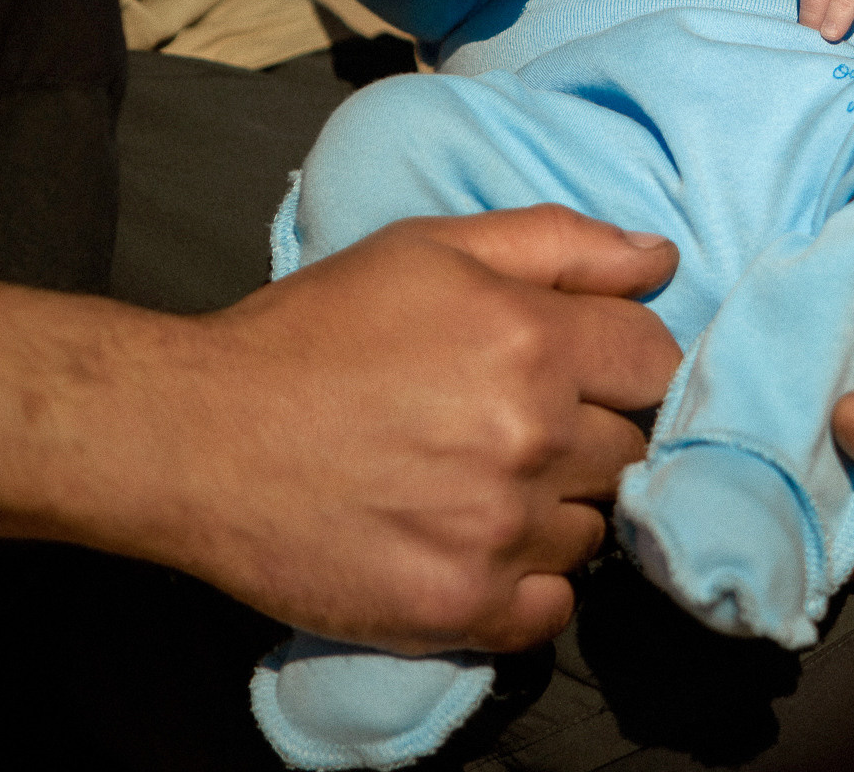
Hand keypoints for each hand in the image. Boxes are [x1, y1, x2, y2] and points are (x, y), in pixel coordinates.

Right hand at [143, 206, 681, 652]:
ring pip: (593, 529)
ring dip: (556, 511)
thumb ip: (559, 244)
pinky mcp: (459, 605)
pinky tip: (474, 547)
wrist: (194, 436)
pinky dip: (528, 585)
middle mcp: (530, 437)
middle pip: (630, 447)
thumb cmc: (313, 331)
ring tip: (479, 485)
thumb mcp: (430, 248)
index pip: (656, 362)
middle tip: (510, 428)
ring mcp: (497, 529)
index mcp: (533, 340)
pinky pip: (553, 609)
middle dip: (585, 434)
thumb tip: (659, 258)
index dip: (622, 364)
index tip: (578, 372)